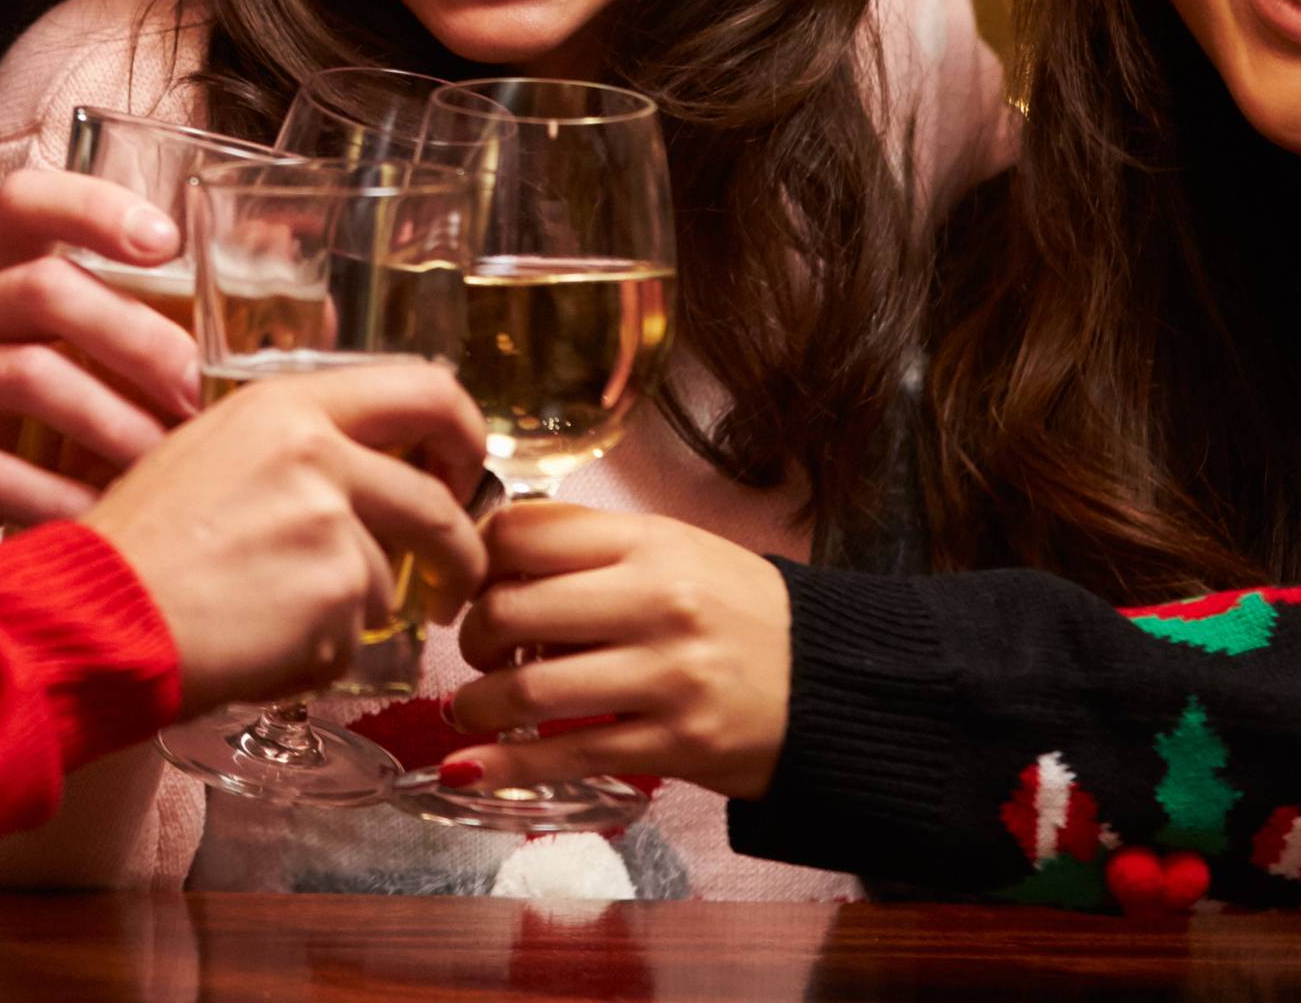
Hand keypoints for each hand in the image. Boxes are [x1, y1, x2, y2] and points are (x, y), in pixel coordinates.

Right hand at [0, 166, 202, 559]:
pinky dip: (63, 500)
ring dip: (115, 423)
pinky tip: (110, 521)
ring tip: (169, 464)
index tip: (167, 241)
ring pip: (29, 377)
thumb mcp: (47, 355)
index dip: (95, 207)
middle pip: (46, 289)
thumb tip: (262, 301)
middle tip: (199, 392)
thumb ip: (123, 329)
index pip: (26, 202)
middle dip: (138, 338)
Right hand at [82, 360, 487, 713]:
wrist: (95, 611)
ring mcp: (332, 523)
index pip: (427, 390)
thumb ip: (296, 448)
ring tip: (268, 620)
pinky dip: (317, 655)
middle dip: (460, 554)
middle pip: (441, 504)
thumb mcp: (211, 452)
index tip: (460, 477)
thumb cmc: (137, 543)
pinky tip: (255, 646)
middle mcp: (319, 451)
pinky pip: (354, 637)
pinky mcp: (335, 595)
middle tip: (451, 580)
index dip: (464, 438)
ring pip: (389, 581)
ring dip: (348, 614)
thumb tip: (377, 470)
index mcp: (287, 404)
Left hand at [444, 503, 792, 800]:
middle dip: (475, 637)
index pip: (524, 532)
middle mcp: (656, 602)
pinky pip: (567, 757)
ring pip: (529, 691)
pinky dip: (505, 766)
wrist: (835, 685)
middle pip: (512, 609)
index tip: (465, 585)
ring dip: (478, 705)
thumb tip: (491, 565)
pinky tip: (469, 768)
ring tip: (472, 709)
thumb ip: (593, 551)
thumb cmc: (740, 613)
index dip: (474, 559)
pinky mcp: (674, 745)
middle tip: (479, 653)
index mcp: (650, 543)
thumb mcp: (677, 552)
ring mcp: (666, 677)